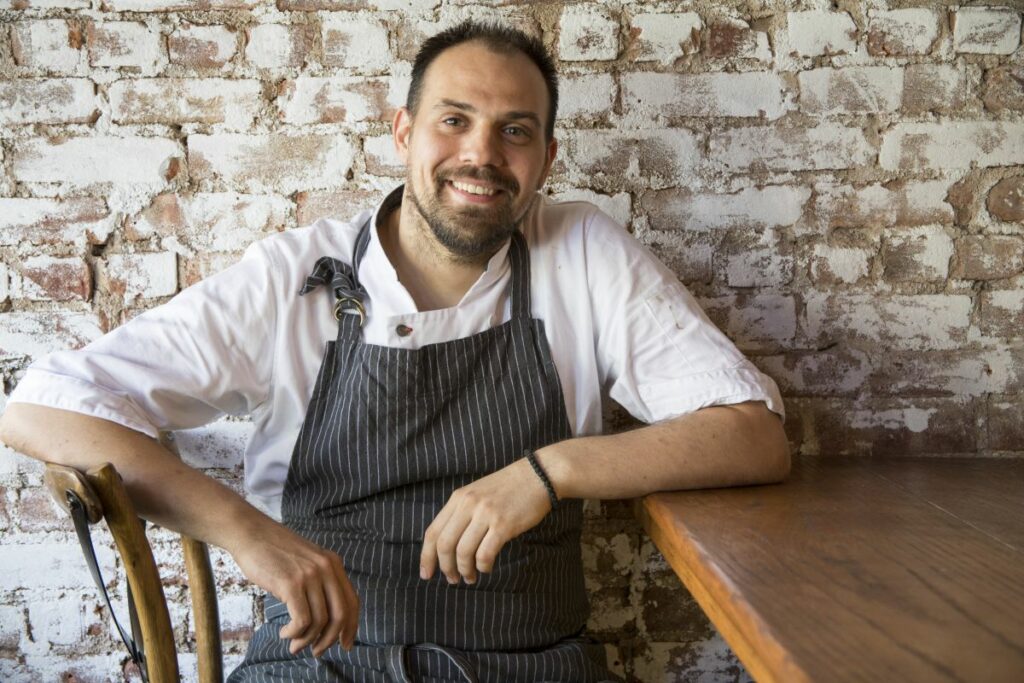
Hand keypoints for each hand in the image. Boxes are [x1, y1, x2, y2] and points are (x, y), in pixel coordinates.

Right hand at [228, 519, 359, 656]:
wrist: (250, 533)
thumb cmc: (274, 551)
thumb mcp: (306, 561)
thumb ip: (319, 582)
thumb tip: (325, 619)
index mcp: (333, 563)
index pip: (352, 601)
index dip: (351, 626)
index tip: (344, 644)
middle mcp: (326, 568)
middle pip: (340, 615)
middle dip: (330, 639)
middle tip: (317, 651)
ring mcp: (309, 575)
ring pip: (320, 621)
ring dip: (306, 640)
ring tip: (294, 643)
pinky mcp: (291, 584)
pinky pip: (302, 620)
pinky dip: (294, 633)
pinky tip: (284, 632)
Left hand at [420, 457, 552, 584]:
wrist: (539, 475)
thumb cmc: (509, 488)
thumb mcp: (478, 493)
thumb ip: (462, 513)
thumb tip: (448, 545)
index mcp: (458, 498)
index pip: (433, 531)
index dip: (426, 556)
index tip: (426, 573)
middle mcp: (468, 505)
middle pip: (444, 544)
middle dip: (445, 567)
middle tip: (452, 579)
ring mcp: (485, 514)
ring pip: (463, 552)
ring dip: (464, 570)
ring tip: (470, 577)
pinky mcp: (503, 524)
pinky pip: (485, 553)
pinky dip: (483, 566)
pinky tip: (486, 567)